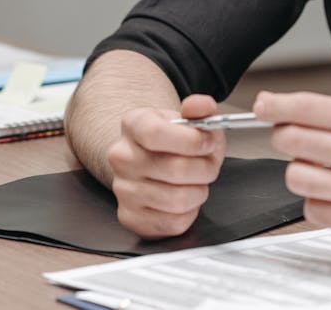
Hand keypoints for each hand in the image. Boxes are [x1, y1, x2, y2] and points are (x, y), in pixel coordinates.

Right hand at [105, 93, 226, 237]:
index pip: (155, 133)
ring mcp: (122, 189)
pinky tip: (184, 198)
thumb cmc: (172, 141)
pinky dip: (189, 213)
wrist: (149, 160)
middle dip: (206, 169)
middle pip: (175, 169)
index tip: (208, 142)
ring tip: (196, 182)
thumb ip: (201, 109)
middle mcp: (122, 156)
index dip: (191, 141)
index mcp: (133, 125)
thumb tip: (202, 106)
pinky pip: (173, 223)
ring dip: (199, 192)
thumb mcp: (187, 119)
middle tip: (209, 165)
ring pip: (177, 200)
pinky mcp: (130, 216)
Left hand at [253, 91, 330, 242]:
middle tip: (292, 139)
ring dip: (299, 172)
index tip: (262, 106)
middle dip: (284, 137)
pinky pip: (312, 209)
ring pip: (296, 177)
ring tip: (320, 170)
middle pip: (293, 140)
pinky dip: (317, 201)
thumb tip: (280, 114)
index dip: (277, 105)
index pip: (309, 108)